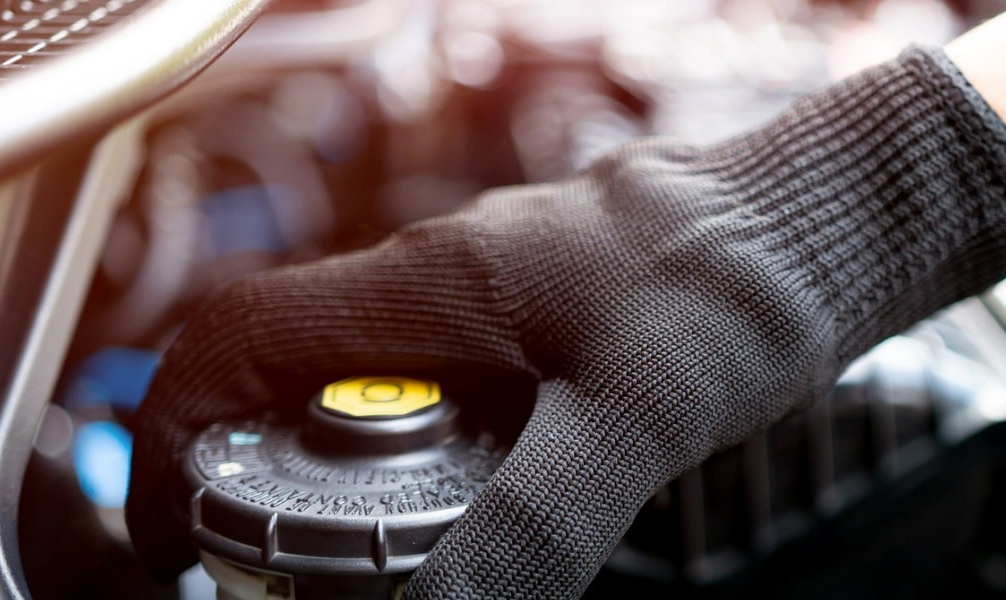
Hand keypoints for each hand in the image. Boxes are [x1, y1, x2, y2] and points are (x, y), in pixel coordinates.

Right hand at [125, 46, 1005, 598]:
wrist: (838, 223)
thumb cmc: (741, 286)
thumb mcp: (629, 423)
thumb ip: (532, 531)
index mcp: (428, 286)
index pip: (235, 338)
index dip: (171, 429)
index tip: (167, 523)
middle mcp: (444, 283)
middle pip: (297, 378)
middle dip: (270, 478)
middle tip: (291, 566)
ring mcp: (497, 299)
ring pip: (381, 393)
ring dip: (365, 480)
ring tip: (389, 560)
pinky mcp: (551, 324)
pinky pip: (457, 396)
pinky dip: (441, 465)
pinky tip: (492, 514)